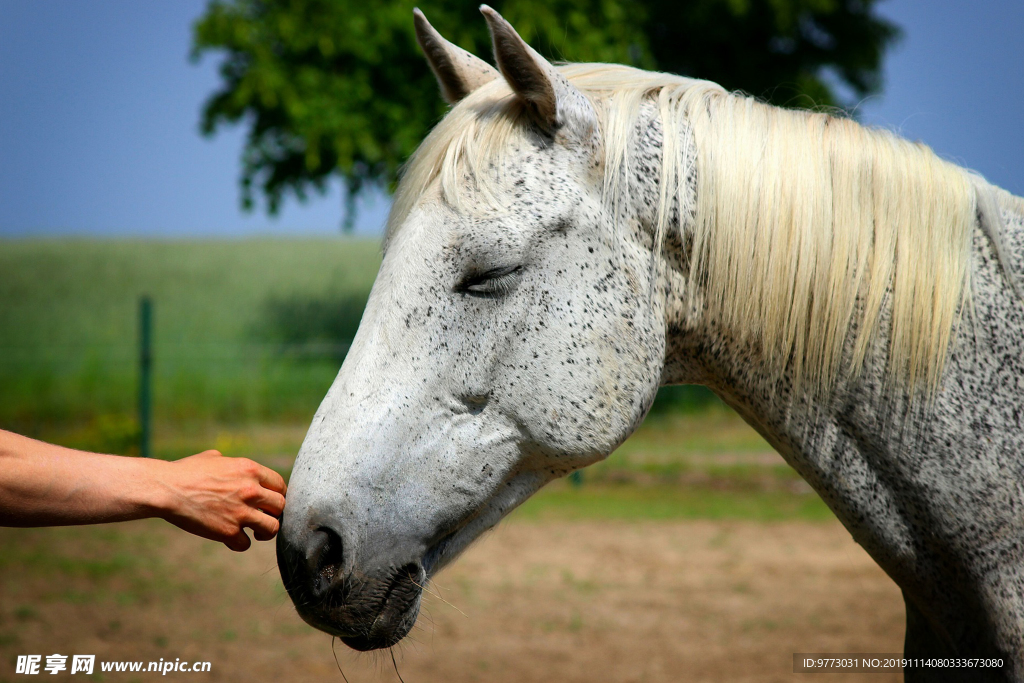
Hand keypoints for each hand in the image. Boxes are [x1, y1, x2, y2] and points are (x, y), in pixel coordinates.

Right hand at [156, 450, 286, 551]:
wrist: (166, 488)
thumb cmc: (186, 471)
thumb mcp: (213, 458)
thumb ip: (230, 464)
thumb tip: (230, 465)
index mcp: (250, 469)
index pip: (280, 485)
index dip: (276, 495)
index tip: (269, 502)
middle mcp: (251, 490)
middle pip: (281, 506)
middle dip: (273, 513)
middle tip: (263, 517)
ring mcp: (241, 512)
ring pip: (272, 528)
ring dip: (265, 532)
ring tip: (256, 532)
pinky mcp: (228, 531)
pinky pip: (245, 544)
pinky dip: (239, 544)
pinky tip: (231, 539)